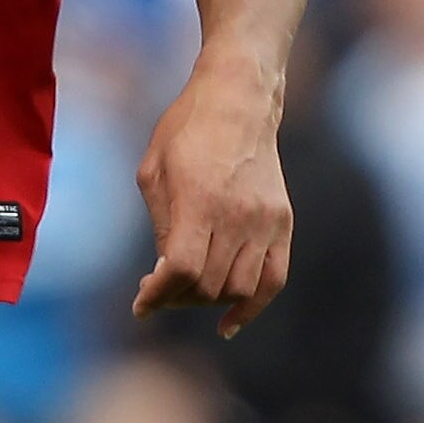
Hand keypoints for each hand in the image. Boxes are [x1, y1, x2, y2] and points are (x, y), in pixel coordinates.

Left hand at [132, 51, 291, 339]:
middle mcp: (237, 215)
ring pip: (237, 289)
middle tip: (158, 289)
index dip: (156, 295)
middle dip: (175, 297)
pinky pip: (273, 280)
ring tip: (188, 289)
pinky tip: (228, 323)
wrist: (240, 99)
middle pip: (206, 285)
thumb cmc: (186, 129)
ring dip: (207, 301)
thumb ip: (160, 227)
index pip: (180, 269)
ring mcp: (265, 221)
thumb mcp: (154, 172)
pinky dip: (252, 307)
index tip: (141, 304)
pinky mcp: (283, 222)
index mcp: (199, 200)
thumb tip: (165, 275)